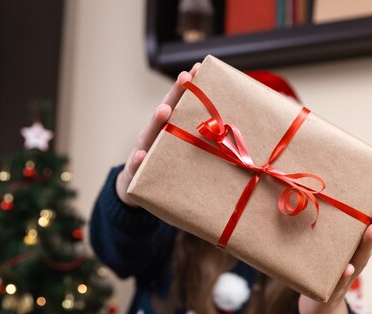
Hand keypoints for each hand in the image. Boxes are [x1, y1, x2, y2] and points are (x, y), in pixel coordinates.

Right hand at [115, 63, 201, 205]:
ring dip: (157, 121)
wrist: (136, 188)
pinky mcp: (136, 171)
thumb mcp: (184, 152)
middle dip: (175, 94)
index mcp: (169, 129)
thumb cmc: (168, 167)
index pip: (179, 104)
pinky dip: (138, 159)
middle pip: (166, 111)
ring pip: (149, 134)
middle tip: (185, 78)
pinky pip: (137, 165)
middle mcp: (155, 135)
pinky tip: (141, 155)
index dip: (188, 86)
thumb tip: (235, 137)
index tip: (199, 68)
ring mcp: (144, 150)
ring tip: (164, 110)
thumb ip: (202, 142)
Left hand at [298, 193, 371, 313]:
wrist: (318, 306)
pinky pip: (340, 283)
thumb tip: (314, 190)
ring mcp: (348, 276)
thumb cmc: (322, 268)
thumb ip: (326, 225)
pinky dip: (345, 276)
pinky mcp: (334, 292)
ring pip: (361, 259)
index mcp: (356, 247)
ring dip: (368, 244)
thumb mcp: (326, 244)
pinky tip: (348, 268)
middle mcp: (357, 260)